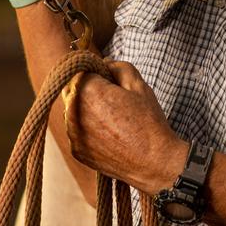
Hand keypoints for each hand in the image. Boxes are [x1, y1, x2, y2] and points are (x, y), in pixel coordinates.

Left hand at [64, 60, 187, 194]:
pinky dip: (87, 128)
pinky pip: (76, 130)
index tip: (110, 79)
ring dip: (85, 108)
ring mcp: (72, 134)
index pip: (81, 69)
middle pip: (72, 89)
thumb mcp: (138, 85)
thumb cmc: (148, 122)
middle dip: (87, 88)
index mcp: (88, 91)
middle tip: (112, 98)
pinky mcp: (76, 151)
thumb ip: (117, 66)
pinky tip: (108, 133)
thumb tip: (103, 63)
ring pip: (72, 110)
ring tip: (112, 118)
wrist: (154, 162)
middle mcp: (73, 112)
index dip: (97, 72)